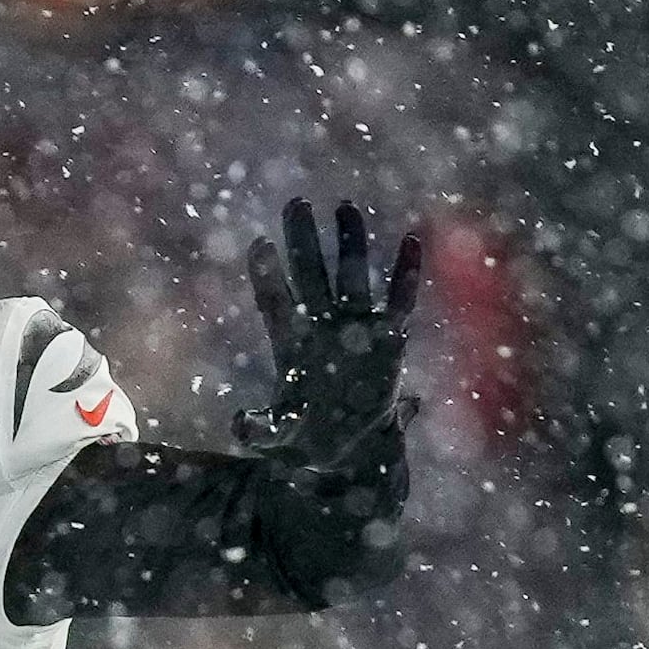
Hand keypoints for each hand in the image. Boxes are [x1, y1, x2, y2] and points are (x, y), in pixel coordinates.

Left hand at [232, 196, 425, 471]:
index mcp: (291, 344)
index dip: (267, 275)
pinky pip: (400, 300)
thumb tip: (237, 423)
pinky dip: (406, 273)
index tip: (259, 244)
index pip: (275, 301)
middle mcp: (321, 325)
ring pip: (352, 275)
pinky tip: (410, 242)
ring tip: (345, 208)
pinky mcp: (389, 336)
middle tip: (296, 203)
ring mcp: (355, 325)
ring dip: (350, 243)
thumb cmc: (305, 436)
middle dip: (304, 240)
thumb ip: (258, 429)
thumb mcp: (277, 437)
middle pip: (310, 273)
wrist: (345, 445)